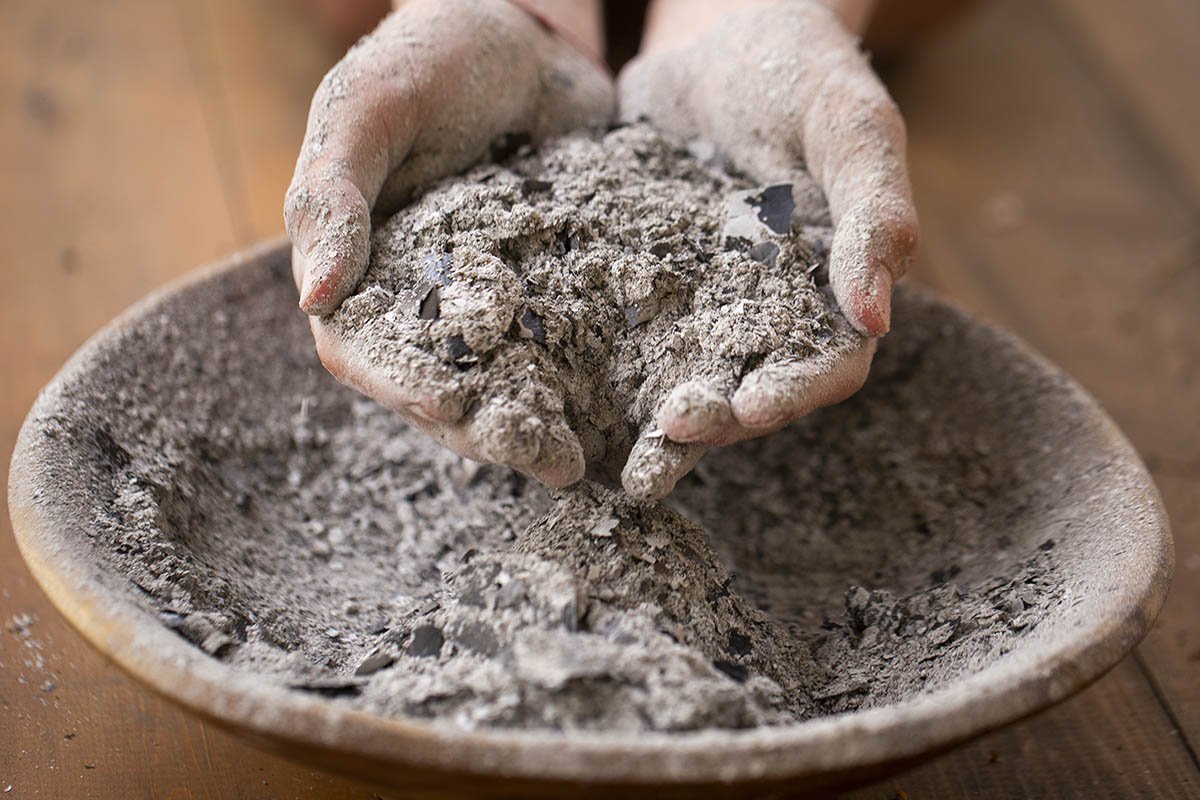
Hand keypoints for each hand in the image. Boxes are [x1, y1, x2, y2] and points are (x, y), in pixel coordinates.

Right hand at [286, 0, 612, 485]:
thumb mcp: (370, 103)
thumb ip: (333, 192)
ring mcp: (499, 297)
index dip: (408, 391)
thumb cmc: (432, 50)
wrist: (531, 27)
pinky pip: (574, 340)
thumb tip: (313, 298)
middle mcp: (428, 299)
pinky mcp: (560, 285)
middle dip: (496, 430)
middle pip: (448, 387)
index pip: (368, 355)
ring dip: (548, 423)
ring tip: (598, 460)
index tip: (459, 412)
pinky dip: (597, 377)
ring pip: (514, 380)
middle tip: (555, 465)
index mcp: (365, 269)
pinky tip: (636, 406)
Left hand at [618, 0, 915, 465]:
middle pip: (745, 385)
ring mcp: (696, 293)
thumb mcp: (849, 124)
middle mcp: (762, 304)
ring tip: (611, 443)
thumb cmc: (798, 66)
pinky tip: (556, 376)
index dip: (794, 395)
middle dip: (713, 418)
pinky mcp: (637, 272)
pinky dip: (594, 354)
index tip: (750, 409)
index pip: (825, 365)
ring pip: (678, 370)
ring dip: (651, 411)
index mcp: (827, 284)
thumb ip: (873, 212)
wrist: (715, 25)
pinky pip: (617, 321)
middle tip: (666, 430)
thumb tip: (876, 318)